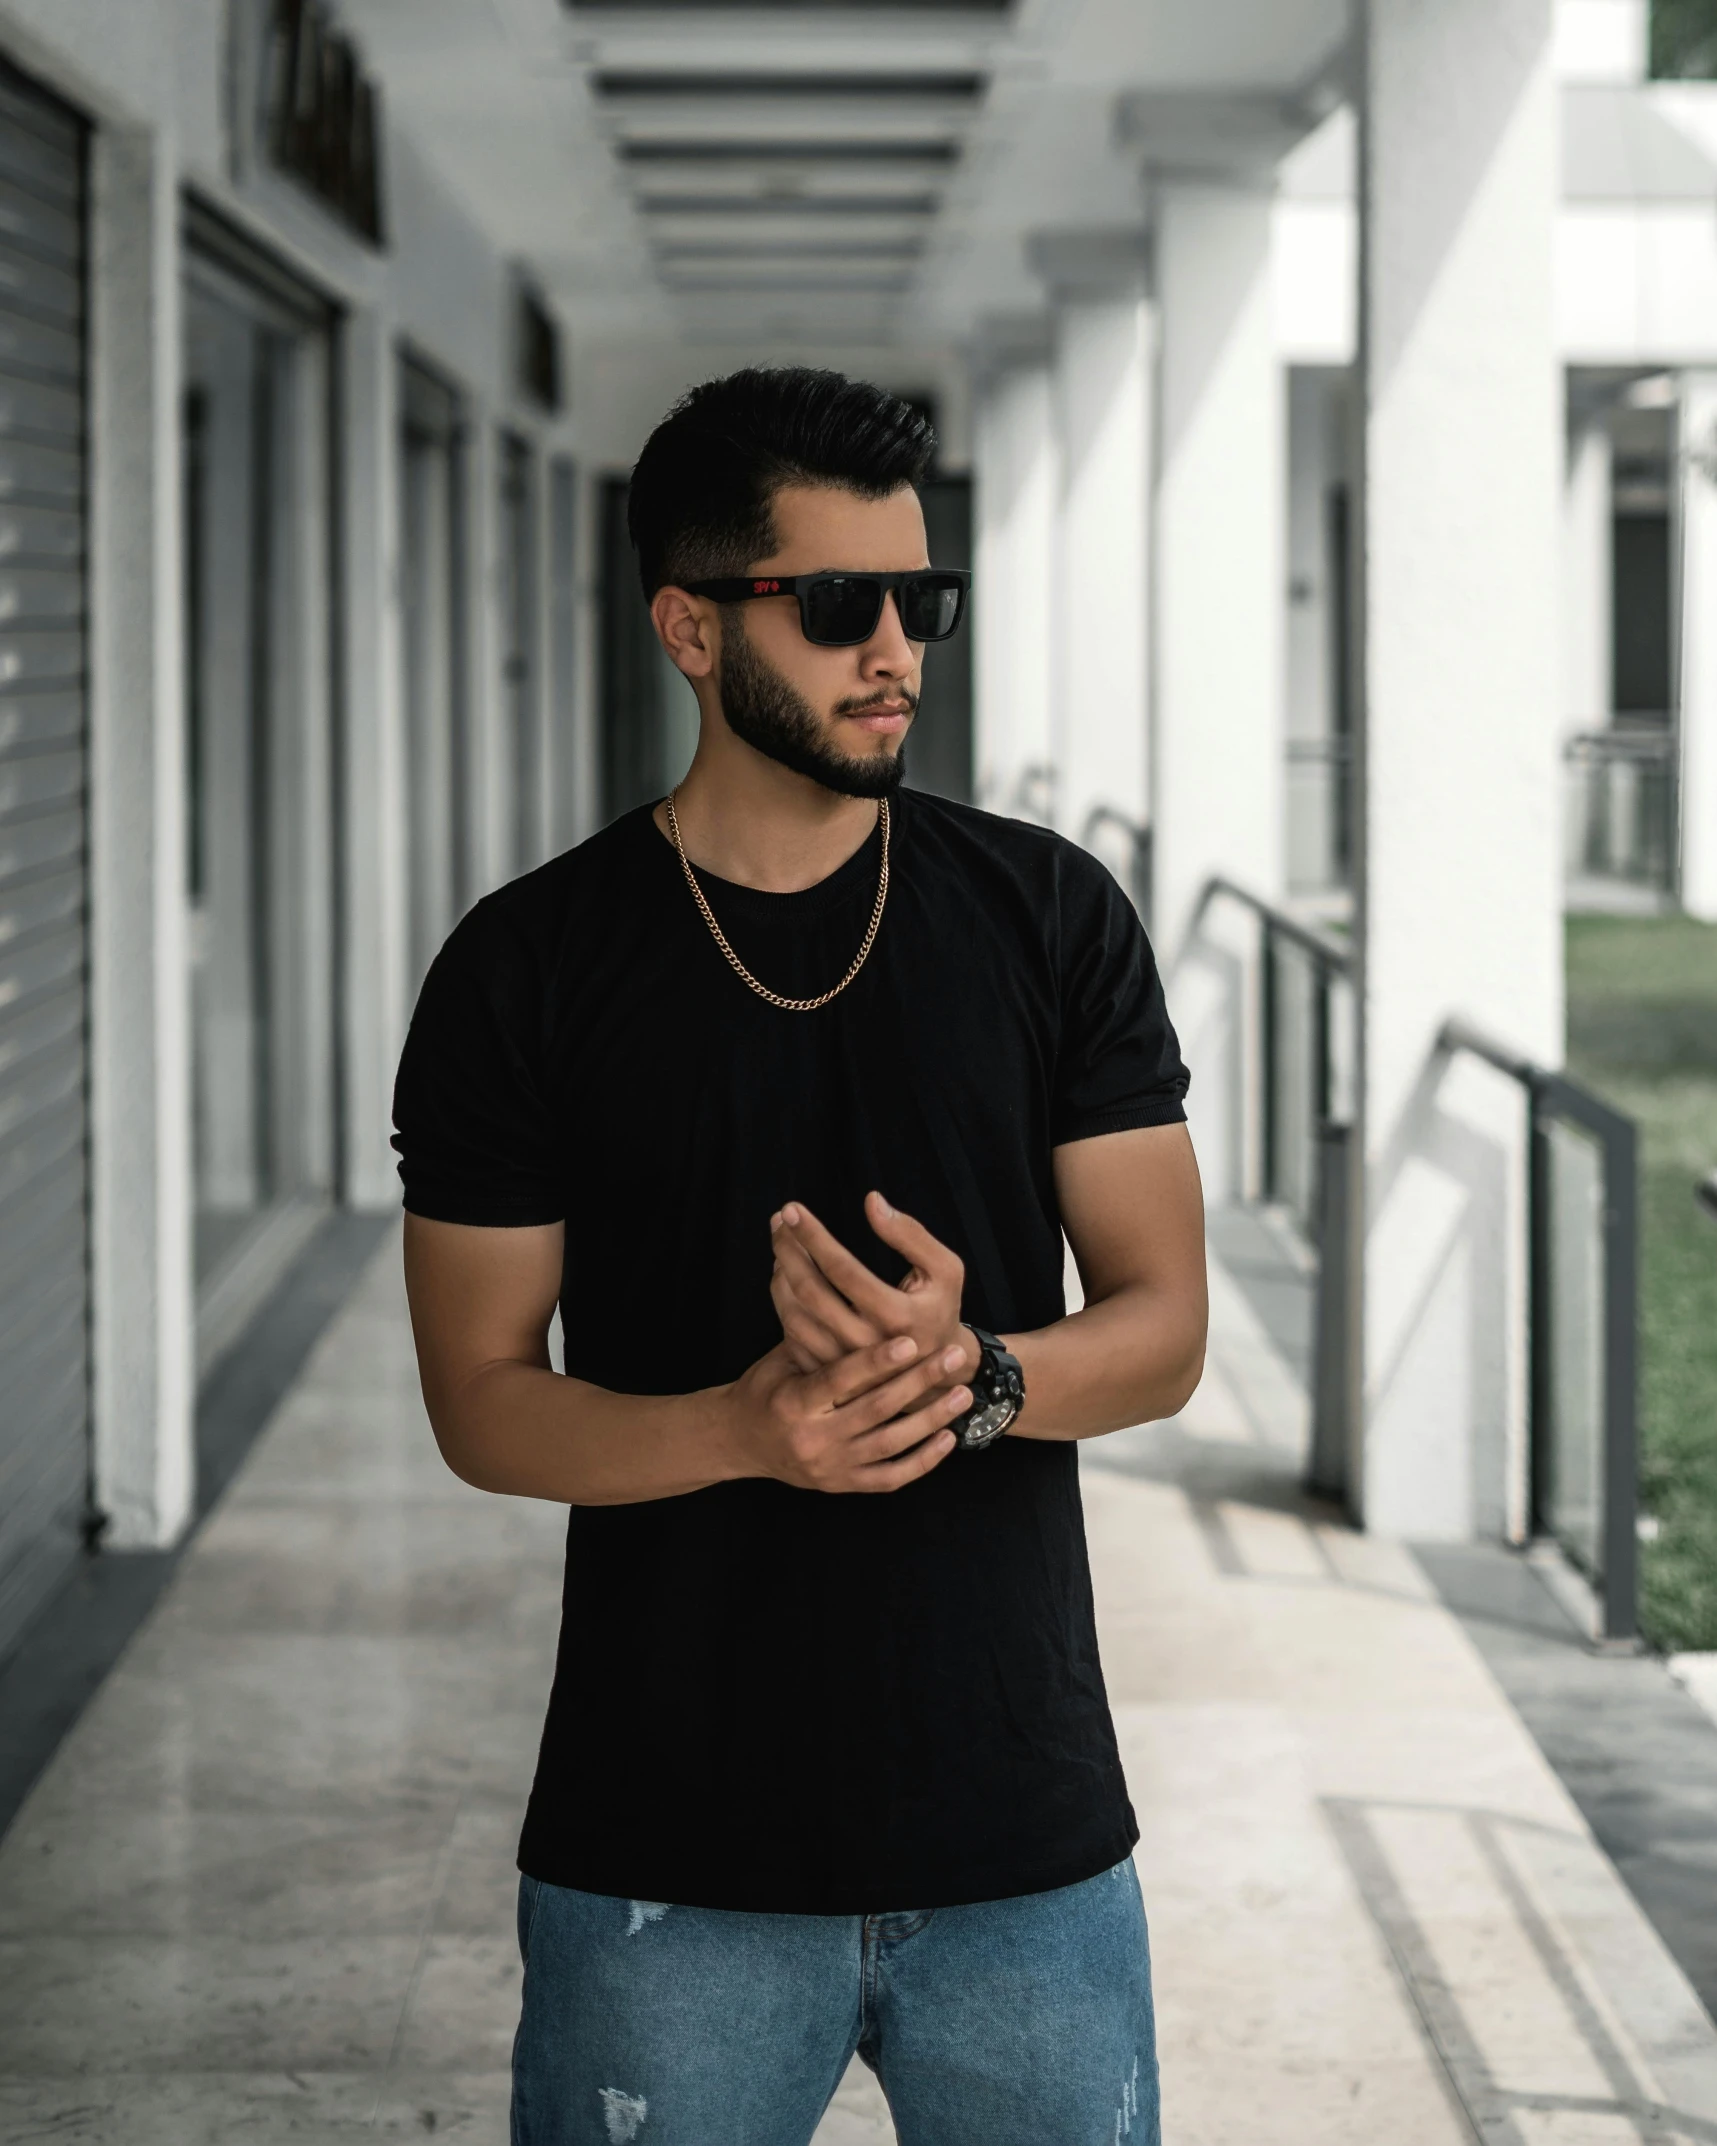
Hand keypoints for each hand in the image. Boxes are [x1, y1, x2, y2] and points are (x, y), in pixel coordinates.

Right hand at [720, 1334, 969, 1494]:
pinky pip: (891, 1478)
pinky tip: (948, 1438)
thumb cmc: (765, 1389)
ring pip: (890, 1444)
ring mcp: (831, 1468)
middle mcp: (813, 1439)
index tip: (910, 1340)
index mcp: (793, 1404)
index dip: (876, 1361)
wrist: (740, 1442)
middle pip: (875, 1409)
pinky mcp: (843, 1486)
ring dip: (931, 1419)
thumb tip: (839, 1285)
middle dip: (919, 1382)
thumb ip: (815, 1337)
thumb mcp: (780, 1360)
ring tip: (963, 1395)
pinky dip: (922, 1461)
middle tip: (953, 1358)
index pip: (840, 1380)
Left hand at [769, 1193, 978, 1386]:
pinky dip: (784, 1303)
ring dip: (781, 1276)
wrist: (937, 1368)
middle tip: (778, 1220)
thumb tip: (871, 1200)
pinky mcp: (831, 1377)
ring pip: (795, 1318)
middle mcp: (868, 1345)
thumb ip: (910, 1234)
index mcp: (898, 1316)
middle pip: (811, 1293)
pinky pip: (793, 1338)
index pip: (842, 1269)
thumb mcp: (945, 1268)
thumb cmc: (940, 1306)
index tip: (791, 1209)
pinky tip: (786, 1277)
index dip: (813, 1236)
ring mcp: (846, 1367)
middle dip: (788, 1250)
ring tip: (783, 1246)